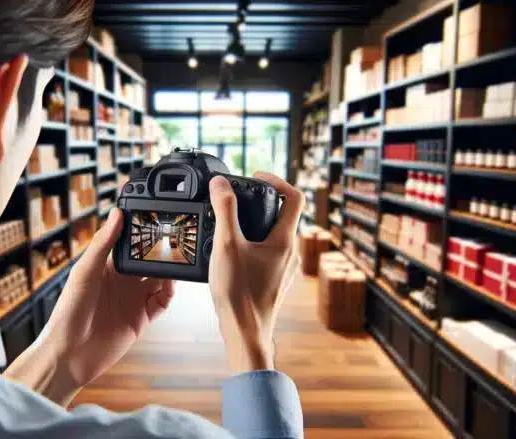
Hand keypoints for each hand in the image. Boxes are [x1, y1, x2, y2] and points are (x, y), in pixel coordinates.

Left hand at [3, 208, 173, 405]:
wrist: (70, 355)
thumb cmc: (69, 312)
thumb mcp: (85, 273)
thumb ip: (103, 245)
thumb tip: (117, 214)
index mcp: (106, 267)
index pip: (130, 244)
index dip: (143, 233)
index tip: (157, 220)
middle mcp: (121, 281)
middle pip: (148, 261)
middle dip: (162, 252)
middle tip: (175, 240)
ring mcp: (132, 300)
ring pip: (159, 280)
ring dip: (169, 272)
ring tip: (178, 262)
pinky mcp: (141, 319)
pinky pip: (161, 303)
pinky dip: (169, 294)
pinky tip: (170, 287)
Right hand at [208, 172, 302, 373]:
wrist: (245, 334)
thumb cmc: (240, 294)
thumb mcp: (227, 246)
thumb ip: (225, 211)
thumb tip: (221, 183)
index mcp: (285, 240)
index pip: (295, 196)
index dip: (276, 180)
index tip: (255, 177)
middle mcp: (291, 253)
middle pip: (284, 215)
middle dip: (261, 202)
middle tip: (237, 199)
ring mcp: (285, 269)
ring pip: (275, 236)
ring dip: (256, 225)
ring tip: (231, 225)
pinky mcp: (275, 281)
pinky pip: (269, 254)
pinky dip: (254, 245)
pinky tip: (232, 253)